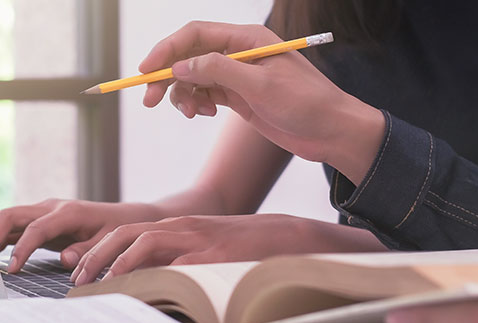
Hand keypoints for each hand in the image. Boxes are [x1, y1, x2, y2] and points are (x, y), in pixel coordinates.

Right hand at [0, 199, 164, 272]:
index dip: (21, 249)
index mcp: (69, 212)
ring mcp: (43, 213)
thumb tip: (66, 261)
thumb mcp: (111, 242)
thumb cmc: (119, 230)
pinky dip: (0, 241)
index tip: (12, 270)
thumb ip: (88, 251)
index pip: (35, 228)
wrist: (127, 218)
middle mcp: (51, 208)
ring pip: (7, 220)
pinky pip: (13, 228)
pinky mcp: (39, 221)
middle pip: (10, 216)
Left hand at [71, 214, 385, 284]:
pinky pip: (171, 258)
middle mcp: (182, 228)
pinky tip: (131, 283)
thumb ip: (183, 265)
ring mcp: (196, 237)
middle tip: (74, 276)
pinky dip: (146, 267)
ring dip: (111, 259)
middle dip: (94, 252)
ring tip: (92, 281)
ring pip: (140, 239)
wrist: (293, 238)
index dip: (99, 247)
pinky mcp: (211, 251)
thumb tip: (154, 292)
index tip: (79, 268)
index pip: (128, 231)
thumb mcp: (211, 255)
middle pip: (124, 230)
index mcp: (179, 229)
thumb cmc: (252, 252)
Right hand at [139, 21, 385, 180]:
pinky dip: (197, 104)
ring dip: (183, 95)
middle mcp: (240, 52)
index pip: (195, 34)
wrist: (332, 133)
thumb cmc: (306, 104)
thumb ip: (218, 72)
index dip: (166, 50)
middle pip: (188, 56)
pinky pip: (205, 94)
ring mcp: (238, 75)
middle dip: (166, 76)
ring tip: (192, 115)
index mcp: (247, 38)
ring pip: (193, 78)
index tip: (145, 71)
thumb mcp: (260, 86)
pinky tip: (206, 115)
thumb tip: (180, 65)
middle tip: (150, 100)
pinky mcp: (239, 97)